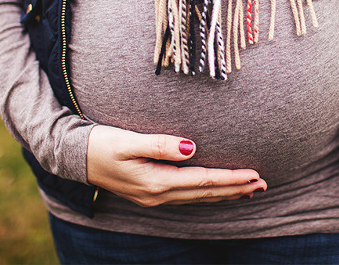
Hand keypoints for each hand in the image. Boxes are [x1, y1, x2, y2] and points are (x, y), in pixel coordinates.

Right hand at [87, 125, 266, 206]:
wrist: (74, 157)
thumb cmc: (101, 144)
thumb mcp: (127, 140)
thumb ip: (159, 144)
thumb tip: (191, 148)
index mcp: (155, 182)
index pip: (203, 181)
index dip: (231, 179)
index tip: (255, 175)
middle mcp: (158, 195)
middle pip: (206, 194)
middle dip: (236, 190)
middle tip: (264, 185)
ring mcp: (154, 198)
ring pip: (200, 198)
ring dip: (226, 194)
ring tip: (251, 190)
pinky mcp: (151, 193)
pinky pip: (189, 197)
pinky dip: (209, 194)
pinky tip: (220, 192)